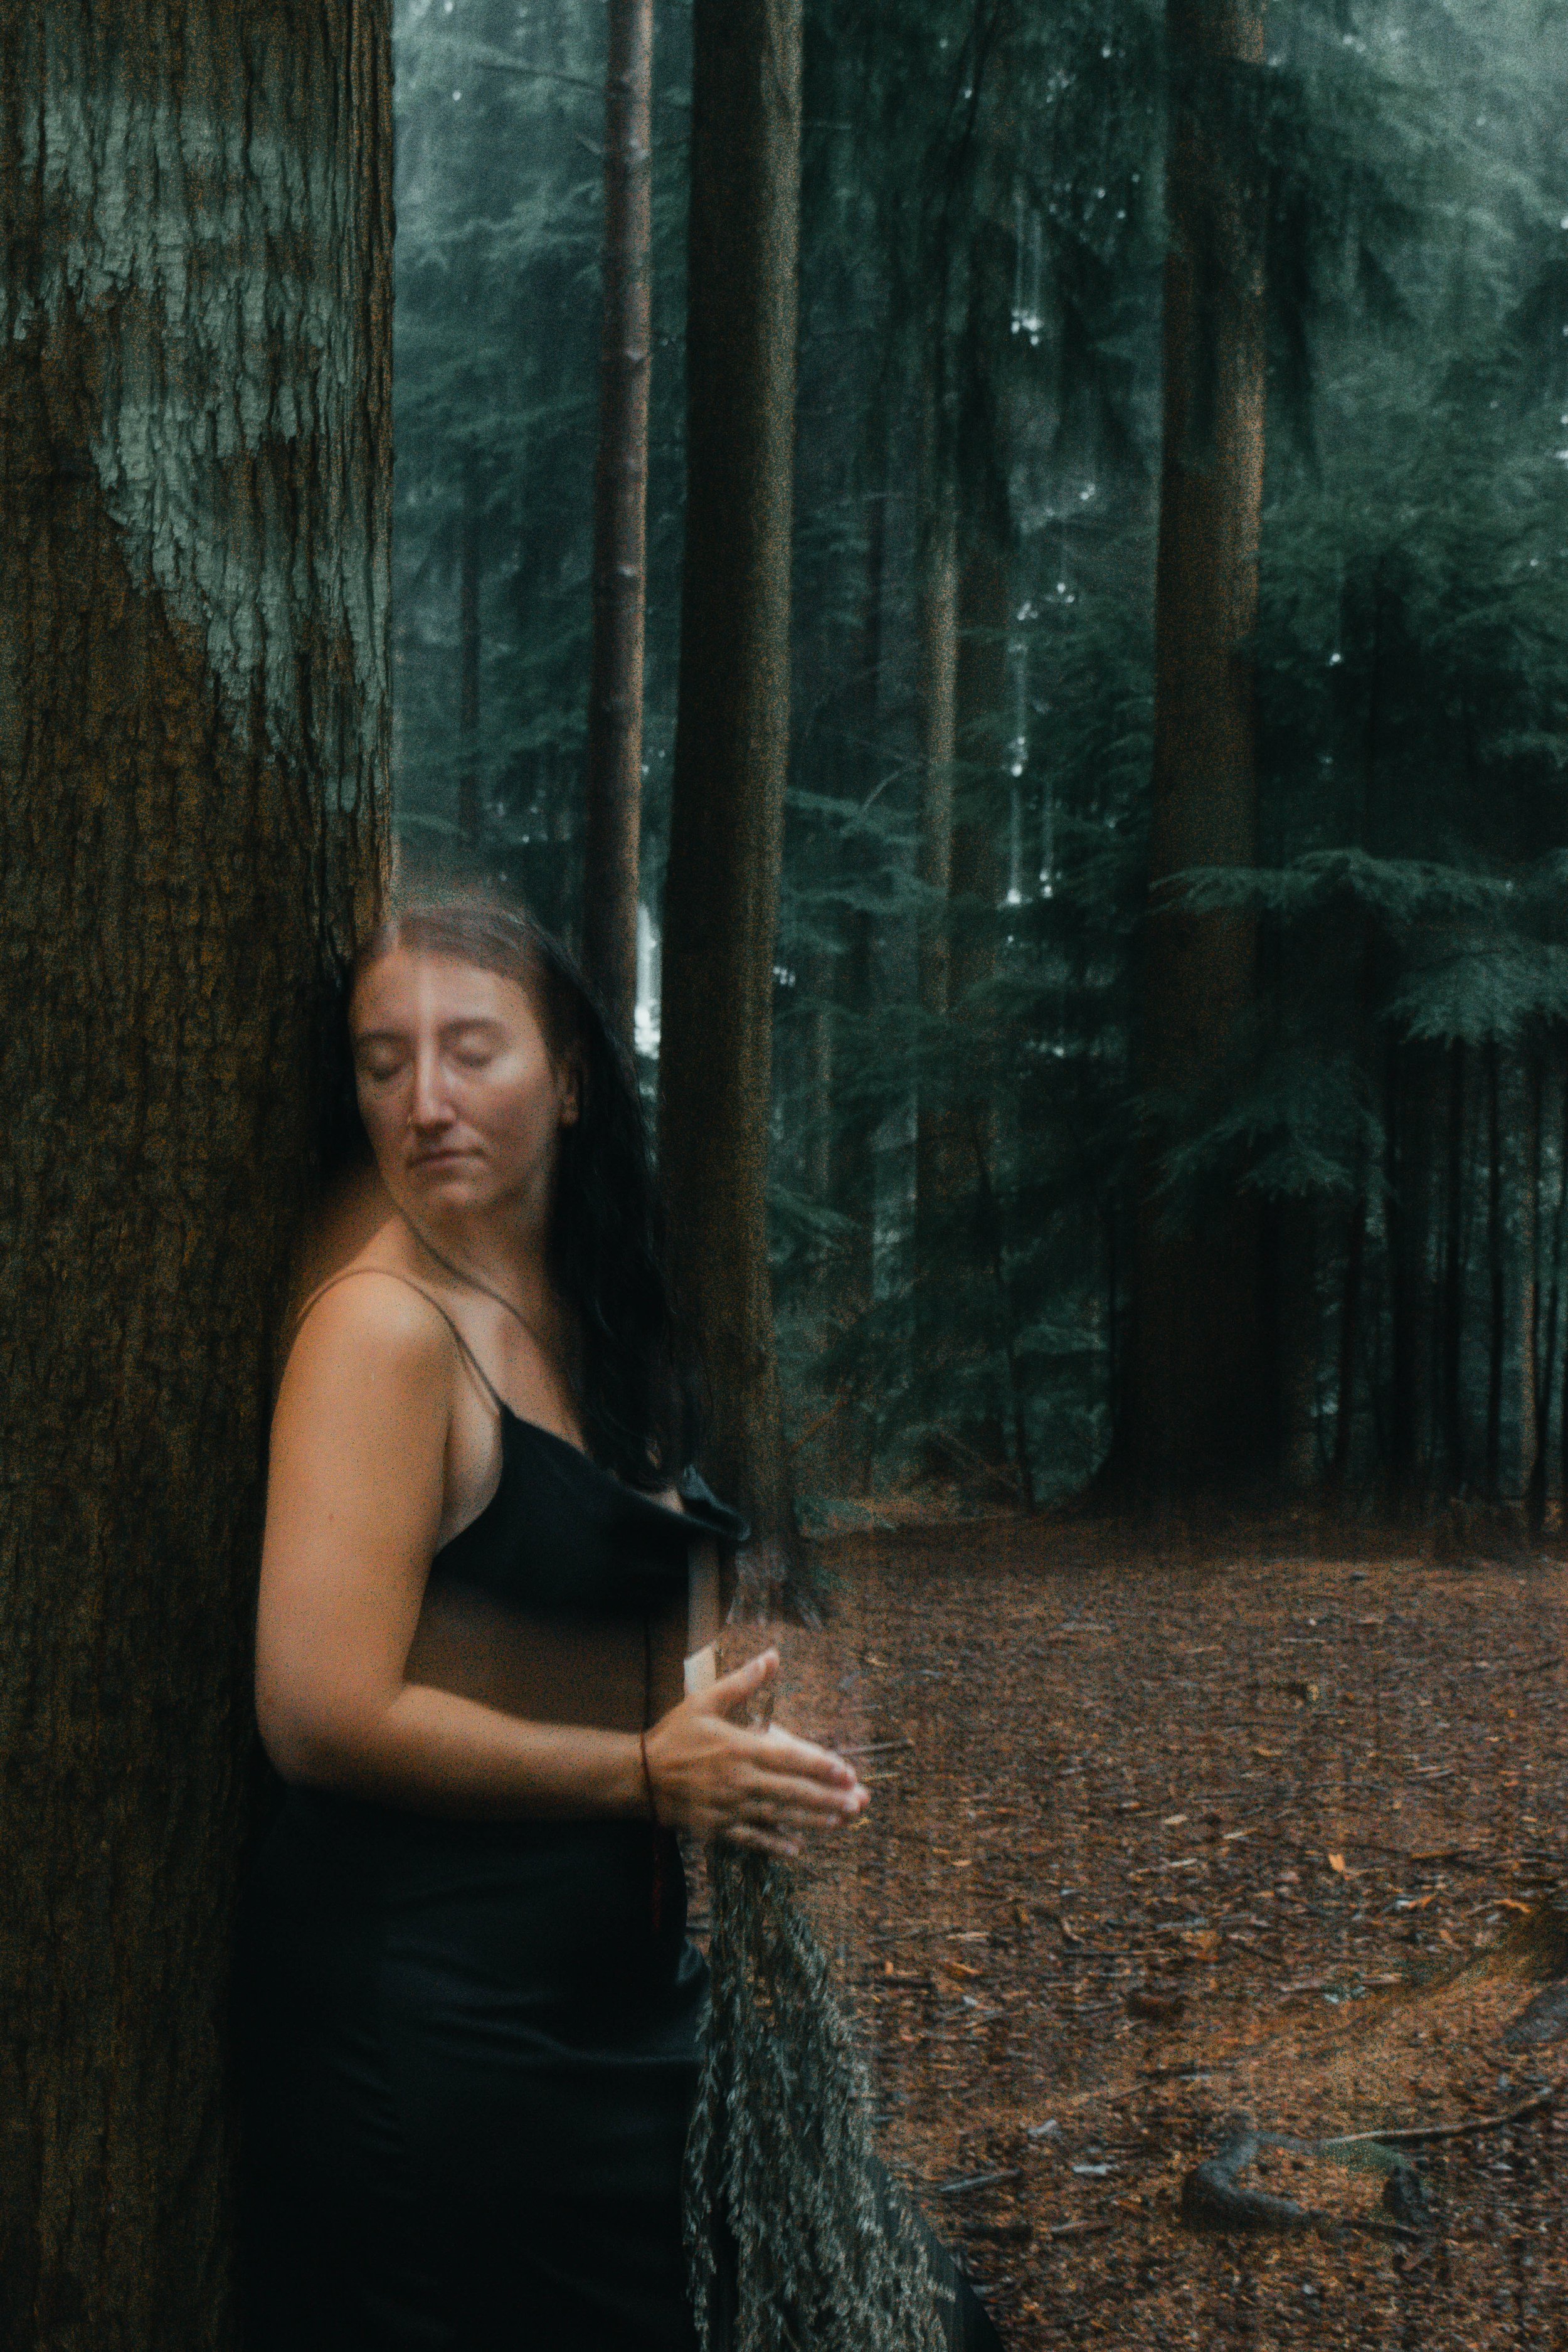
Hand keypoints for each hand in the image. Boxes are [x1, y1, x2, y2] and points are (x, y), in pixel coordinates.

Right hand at [642, 1647, 868, 1858]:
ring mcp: (730, 1807)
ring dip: (812, 1820)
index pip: (789, 1758)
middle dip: (828, 1798)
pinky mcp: (719, 1827)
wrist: (639, 1775)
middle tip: (858, 1803)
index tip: (847, 1771)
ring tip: (841, 1821)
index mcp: (739, 1748)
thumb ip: (742, 1682)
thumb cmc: (675, 1735)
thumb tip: (772, 1656)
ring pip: (779, 1815)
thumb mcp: (705, 1700)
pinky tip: (797, 1850)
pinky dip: (774, 1845)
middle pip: (792, 1791)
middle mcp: (740, 1781)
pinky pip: (752, 1838)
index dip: (821, 1766)